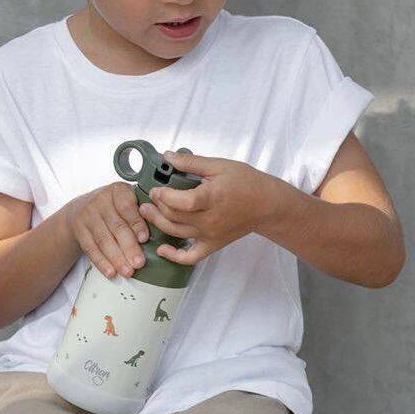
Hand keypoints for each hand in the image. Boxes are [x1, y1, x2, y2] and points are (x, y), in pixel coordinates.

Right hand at [64, 182, 149, 279]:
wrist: (82, 207)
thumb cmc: (114, 206)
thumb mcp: (127, 200)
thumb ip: (142, 212)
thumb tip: (161, 232)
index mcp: (118, 190)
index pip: (127, 207)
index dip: (137, 224)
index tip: (145, 239)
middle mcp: (100, 200)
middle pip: (116, 226)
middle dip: (129, 247)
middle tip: (139, 263)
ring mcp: (88, 215)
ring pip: (103, 239)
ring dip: (116, 258)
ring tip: (128, 272)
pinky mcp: (79, 229)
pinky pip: (90, 248)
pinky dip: (101, 262)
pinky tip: (111, 272)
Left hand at [139, 151, 268, 265]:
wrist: (266, 204)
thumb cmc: (245, 182)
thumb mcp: (219, 166)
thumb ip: (191, 162)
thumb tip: (167, 156)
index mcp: (211, 198)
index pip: (181, 202)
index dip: (164, 196)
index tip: (156, 188)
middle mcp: (209, 220)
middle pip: (174, 217)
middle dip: (157, 207)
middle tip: (149, 198)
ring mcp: (210, 235)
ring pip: (177, 233)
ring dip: (158, 224)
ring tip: (148, 213)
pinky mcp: (213, 244)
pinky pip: (191, 257)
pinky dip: (175, 256)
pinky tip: (162, 249)